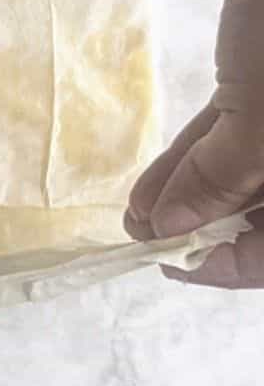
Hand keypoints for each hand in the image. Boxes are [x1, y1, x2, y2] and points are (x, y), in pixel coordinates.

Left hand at [125, 0, 263, 286]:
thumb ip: (220, 181)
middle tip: (146, 239)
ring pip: (248, 171)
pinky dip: (196, 157)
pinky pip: (238, 133)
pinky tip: (145, 185)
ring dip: (191, 196)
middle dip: (207, 227)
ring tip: (134, 219)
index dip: (237, 263)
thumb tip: (171, 229)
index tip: (178, 265)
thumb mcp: (260, 121)